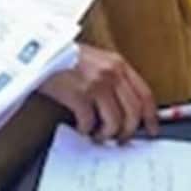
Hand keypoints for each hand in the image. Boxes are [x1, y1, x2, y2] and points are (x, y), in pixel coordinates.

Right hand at [37, 45, 157, 142]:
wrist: (39, 51)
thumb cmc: (64, 57)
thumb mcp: (96, 60)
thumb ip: (113, 78)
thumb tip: (125, 107)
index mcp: (118, 64)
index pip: (145, 95)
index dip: (151, 117)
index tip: (151, 130)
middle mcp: (111, 73)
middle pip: (133, 113)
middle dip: (127, 131)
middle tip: (119, 139)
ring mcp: (96, 83)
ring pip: (114, 122)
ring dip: (106, 134)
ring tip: (97, 134)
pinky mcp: (79, 94)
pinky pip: (90, 122)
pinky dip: (86, 130)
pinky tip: (80, 127)